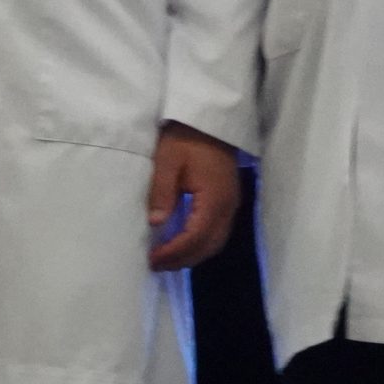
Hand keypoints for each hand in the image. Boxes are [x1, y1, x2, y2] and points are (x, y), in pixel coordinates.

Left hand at [147, 122, 240, 270]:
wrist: (210, 119)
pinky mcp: (229, 200)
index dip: (174, 252)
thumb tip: (156, 223)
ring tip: (168, 257)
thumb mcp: (168, 160)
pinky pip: (218, 232)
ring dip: (193, 254)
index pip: (195, 237)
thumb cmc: (186, 138)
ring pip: (216, 242)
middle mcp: (227, 206)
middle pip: (209, 246)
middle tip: (157, 264)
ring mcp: (231, 204)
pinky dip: (201, 244)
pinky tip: (184, 242)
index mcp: (214, 198)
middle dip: (183, 259)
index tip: (152, 258)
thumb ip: (162, 192)